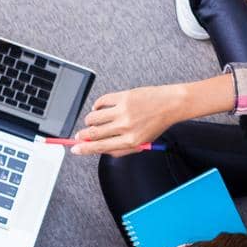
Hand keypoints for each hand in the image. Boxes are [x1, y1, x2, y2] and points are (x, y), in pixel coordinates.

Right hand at [71, 84, 185, 154]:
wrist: (171, 104)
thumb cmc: (157, 123)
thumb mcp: (142, 143)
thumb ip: (122, 149)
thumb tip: (102, 150)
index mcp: (131, 140)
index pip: (101, 147)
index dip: (85, 149)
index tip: (75, 148)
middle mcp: (126, 126)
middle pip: (93, 133)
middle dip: (82, 135)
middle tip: (79, 135)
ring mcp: (123, 110)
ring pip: (94, 117)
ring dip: (89, 120)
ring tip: (92, 121)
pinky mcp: (123, 96)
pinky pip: (101, 101)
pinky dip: (96, 106)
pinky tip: (99, 108)